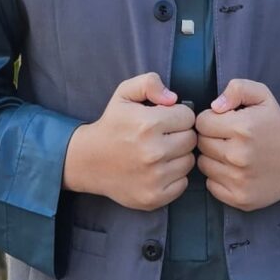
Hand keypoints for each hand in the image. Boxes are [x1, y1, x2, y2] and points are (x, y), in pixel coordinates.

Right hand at [63, 71, 197, 211]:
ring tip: (160, 153)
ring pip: (189, 161)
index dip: (177, 116)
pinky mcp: (154, 197)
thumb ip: (149, 83)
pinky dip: (174, 177)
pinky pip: (182, 183)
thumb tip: (173, 98)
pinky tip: (158, 170)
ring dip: (178, 156)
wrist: (88, 161)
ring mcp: (154, 177)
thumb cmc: (111, 125)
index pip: (188, 117)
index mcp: (148, 124)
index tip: (165, 120)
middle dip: (179, 135)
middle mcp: (153, 152)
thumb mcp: (124, 94)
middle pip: (191, 140)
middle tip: (163, 137)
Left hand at [193, 77, 279, 212]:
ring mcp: (239, 180)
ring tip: (231, 153)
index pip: (202, 122)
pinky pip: (211, 185)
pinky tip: (234, 170)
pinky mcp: (240, 198)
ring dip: (213, 158)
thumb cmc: (277, 125)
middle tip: (228, 138)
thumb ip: (237, 89)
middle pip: (201, 144)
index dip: (211, 120)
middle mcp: (239, 156)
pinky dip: (218, 178)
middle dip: (212, 138)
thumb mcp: (262, 96)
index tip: (224, 122)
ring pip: (204, 165)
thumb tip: (215, 106)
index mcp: (242, 128)